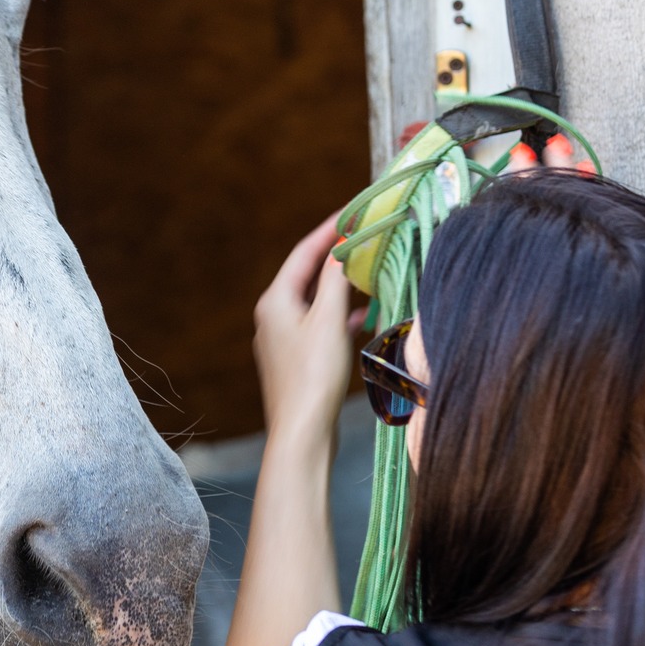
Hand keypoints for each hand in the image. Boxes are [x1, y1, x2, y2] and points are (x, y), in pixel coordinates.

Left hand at [253, 215, 359, 442]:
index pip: (304, 252)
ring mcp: (283, 340)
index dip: (329, 230)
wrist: (302, 433)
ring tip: (371, 276)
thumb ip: (337, 280)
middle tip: (366, 239)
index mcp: (275, 301)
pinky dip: (341, 317)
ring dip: (343, 289)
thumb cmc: (314, 376)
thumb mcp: (329, 320)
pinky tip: (362, 319)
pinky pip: (320, 326)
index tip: (352, 211)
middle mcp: (273, 316)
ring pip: (317, 302)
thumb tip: (342, 247)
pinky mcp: (296, 360)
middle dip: (338, 259)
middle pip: (309, 276)